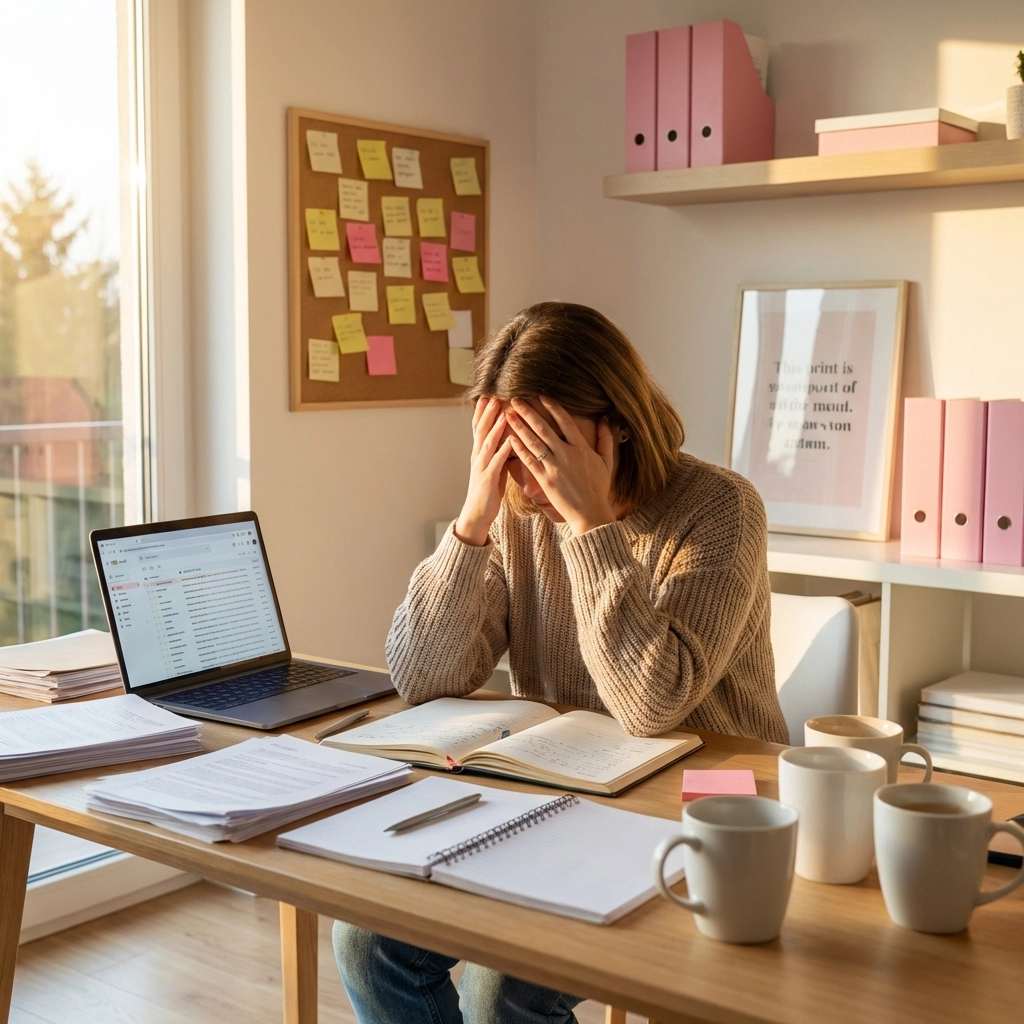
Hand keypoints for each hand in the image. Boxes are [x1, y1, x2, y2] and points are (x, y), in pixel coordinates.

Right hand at [454, 397, 513, 545]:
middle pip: (481, 430)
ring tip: (503, 413)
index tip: (487, 395)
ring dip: (495, 427)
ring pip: (487, 443)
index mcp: (479, 453)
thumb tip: (507, 435)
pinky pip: (496, 462)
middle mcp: (478, 457)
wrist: (478, 513)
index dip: (482, 411)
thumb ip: (497, 450)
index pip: (479, 427)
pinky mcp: (488, 479)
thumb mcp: (492, 466)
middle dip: (487, 413)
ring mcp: (482, 467)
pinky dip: (503, 451)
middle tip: (493, 396)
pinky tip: (511, 442)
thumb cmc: (488, 489)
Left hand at [506, 397, 616, 535]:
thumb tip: (606, 419)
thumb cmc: (598, 488)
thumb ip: (605, 439)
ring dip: (519, 427)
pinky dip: (519, 448)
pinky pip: (529, 461)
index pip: (565, 421)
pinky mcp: (545, 480)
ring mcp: (554, 467)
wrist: (590, 513)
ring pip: (534, 442)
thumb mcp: (606, 462)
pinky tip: (510, 438)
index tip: (541, 396)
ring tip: (508, 414)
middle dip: (528, 412)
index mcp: (582, 448)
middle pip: (544, 428)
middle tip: (516, 399)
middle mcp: (567, 454)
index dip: (552, 407)